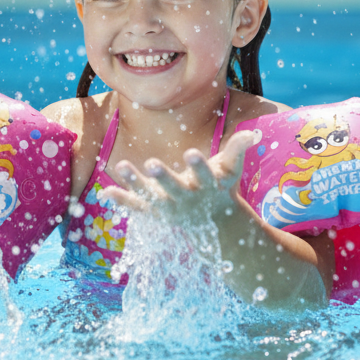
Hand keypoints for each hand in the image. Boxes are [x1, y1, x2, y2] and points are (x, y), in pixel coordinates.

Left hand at [104, 130, 329, 306]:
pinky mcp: (154, 212)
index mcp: (206, 187)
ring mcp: (168, 208)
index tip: (191, 153)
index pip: (203, 175)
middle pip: (173, 188)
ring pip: (150, 196)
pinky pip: (136, 207)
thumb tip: (252, 134)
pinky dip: (122, 200)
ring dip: (136, 182)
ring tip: (121, 164)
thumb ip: (238, 150)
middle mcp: (186, 199)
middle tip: (152, 163)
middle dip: (163, 177)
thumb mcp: (231, 170)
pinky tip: (107, 191)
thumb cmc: (220, 188)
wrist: (212, 225)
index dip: (198, 165)